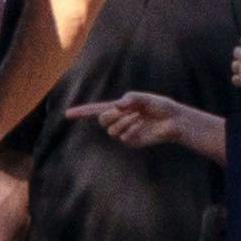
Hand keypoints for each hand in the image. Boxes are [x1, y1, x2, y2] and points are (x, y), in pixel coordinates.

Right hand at [80, 91, 220, 160]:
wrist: (174, 120)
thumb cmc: (160, 106)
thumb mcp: (144, 98)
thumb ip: (130, 99)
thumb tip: (118, 105)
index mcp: (119, 108)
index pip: (95, 110)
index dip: (81, 112)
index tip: (67, 114)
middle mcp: (119, 120)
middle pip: (102, 120)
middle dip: (111, 115)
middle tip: (125, 110)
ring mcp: (125, 132)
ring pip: (113, 130)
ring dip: (124, 122)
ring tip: (138, 117)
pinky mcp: (132, 141)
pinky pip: (124, 137)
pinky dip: (133, 129)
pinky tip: (142, 125)